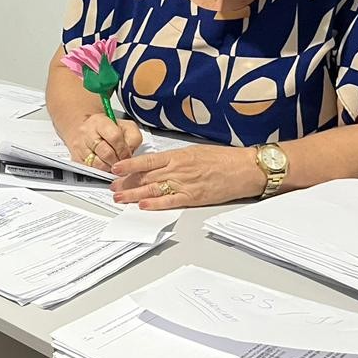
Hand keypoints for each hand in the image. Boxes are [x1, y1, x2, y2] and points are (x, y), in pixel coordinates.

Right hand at [58, 113, 143, 173]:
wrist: (86, 129)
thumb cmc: (107, 129)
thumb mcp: (125, 126)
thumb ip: (133, 137)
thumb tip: (130, 152)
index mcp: (100, 122)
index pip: (115, 137)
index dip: (123, 149)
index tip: (127, 154)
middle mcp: (87, 133)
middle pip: (106, 153)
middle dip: (117, 160)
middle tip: (122, 161)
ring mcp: (80, 147)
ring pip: (98, 164)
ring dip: (110, 167)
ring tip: (113, 163)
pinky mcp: (76, 159)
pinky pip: (91, 170)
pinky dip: (101, 170)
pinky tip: (105, 165)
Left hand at [111, 144, 264, 209]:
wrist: (245, 168)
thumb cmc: (223, 159)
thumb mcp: (195, 152)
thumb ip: (175, 159)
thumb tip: (157, 164)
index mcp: (178, 155)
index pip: (147, 161)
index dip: (128, 165)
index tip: (114, 169)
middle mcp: (179, 169)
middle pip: (146, 176)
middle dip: (126, 183)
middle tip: (112, 187)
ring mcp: (185, 183)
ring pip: (154, 189)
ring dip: (134, 194)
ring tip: (120, 198)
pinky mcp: (194, 197)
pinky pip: (171, 201)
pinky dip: (156, 204)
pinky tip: (143, 205)